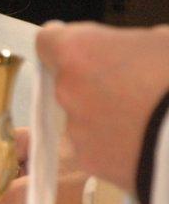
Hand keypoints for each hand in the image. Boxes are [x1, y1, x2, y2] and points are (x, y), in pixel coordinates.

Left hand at [37, 22, 168, 193]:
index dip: (66, 46)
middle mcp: (67, 89)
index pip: (47, 42)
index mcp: (77, 51)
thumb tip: (127, 51)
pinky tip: (144, 140)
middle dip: (93, 83)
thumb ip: (129, 44)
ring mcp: (76, 128)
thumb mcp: (161, 42)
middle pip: (67, 82)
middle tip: (132, 88)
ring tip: (143, 118)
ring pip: (82, 116)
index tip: (86, 50)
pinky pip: (96, 147)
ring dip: (103, 115)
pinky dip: (114, 145)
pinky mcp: (91, 161)